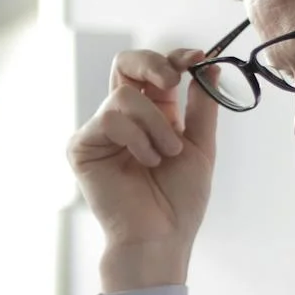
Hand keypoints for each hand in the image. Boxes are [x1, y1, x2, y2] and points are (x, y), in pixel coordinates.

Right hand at [66, 48, 219, 291]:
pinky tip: (144, 162)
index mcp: (154, 114)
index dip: (175, 58)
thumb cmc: (179, 201)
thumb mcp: (200, 145)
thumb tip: (211, 66)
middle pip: (125, 64)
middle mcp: (125, 118)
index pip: (156, 70)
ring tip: (164, 155)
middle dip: (152, 64)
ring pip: (124, 95)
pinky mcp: (83, 146)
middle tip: (172, 81)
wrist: (160, 236)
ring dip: (155, 124)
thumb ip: (202, 105)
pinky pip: (109, 119)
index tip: (197, 59)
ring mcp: (101, 131)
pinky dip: (135, 139)